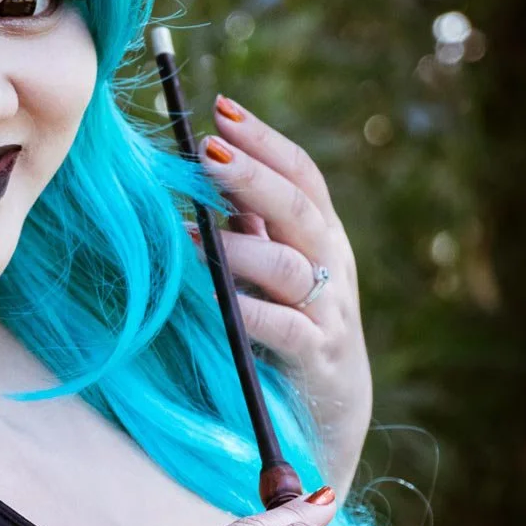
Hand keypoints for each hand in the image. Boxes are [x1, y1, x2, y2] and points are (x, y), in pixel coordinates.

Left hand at [189, 95, 372, 501]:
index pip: (300, 175)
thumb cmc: (290, 334)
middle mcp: (332, 268)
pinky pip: (285, 331)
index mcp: (321, 238)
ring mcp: (328, 313)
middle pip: (298, 209)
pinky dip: (251, 314)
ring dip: (240, 248)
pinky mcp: (317, 359)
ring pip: (290, 268)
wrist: (329, 416)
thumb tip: (206, 188)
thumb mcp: (273, 276)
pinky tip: (218, 302)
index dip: (264, 140)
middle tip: (207, 150)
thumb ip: (251, 234)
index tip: (221, 109)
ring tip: (194, 235)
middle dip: (253, 175)